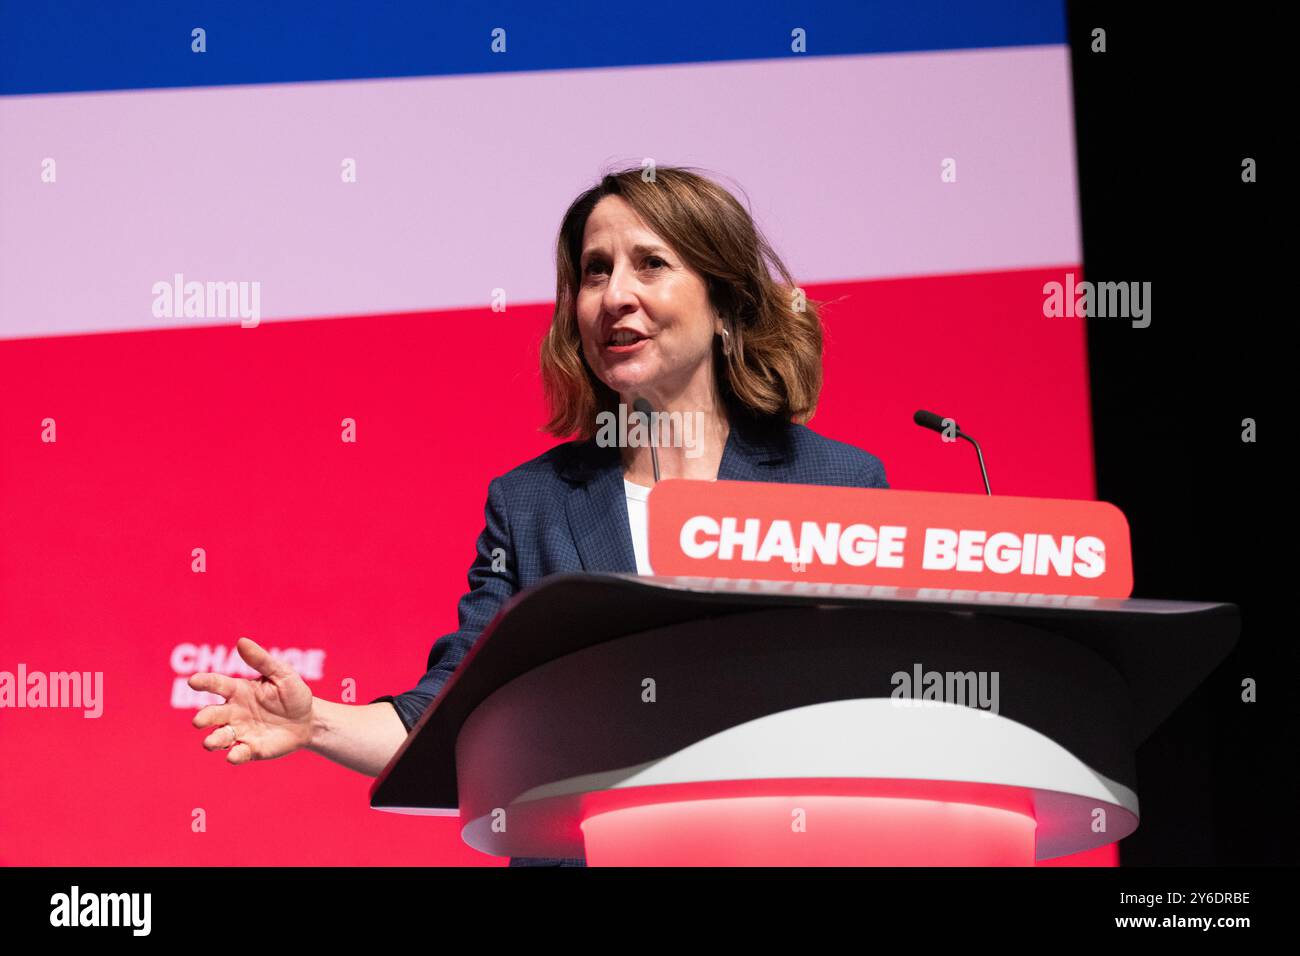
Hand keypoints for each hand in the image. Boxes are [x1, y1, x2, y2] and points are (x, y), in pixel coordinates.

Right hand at [190, 637, 314, 764]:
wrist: (308, 721)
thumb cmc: (292, 694)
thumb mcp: (282, 674)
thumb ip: (261, 660)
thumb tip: (241, 641)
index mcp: (238, 690)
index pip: (216, 684)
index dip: (204, 682)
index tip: (193, 681)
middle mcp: (233, 712)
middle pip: (211, 714)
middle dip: (203, 717)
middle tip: (199, 720)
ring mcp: (240, 732)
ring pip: (218, 737)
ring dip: (213, 740)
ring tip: (210, 742)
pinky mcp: (250, 749)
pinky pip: (237, 754)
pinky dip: (234, 756)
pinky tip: (234, 755)